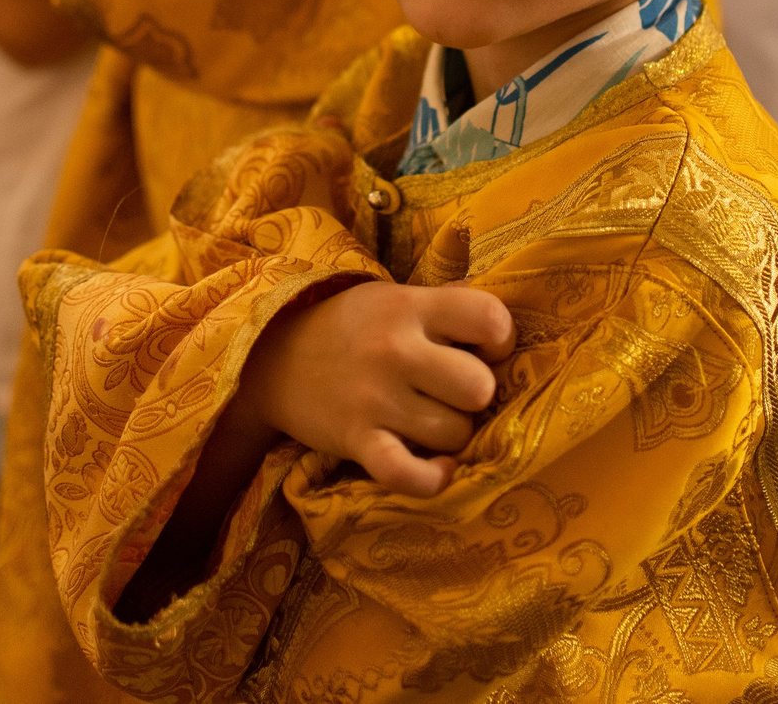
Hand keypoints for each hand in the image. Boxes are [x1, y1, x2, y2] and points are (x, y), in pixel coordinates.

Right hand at [239, 280, 514, 496]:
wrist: (271, 356)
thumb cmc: (351, 326)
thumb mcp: (396, 298)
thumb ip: (447, 307)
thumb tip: (506, 329)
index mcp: (411, 307)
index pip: (488, 317)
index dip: (499, 339)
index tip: (483, 349)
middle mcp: (396, 351)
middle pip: (479, 388)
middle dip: (476, 396)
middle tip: (453, 392)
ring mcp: (375, 398)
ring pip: (454, 434)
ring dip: (453, 435)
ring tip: (432, 421)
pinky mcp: (357, 440)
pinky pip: (408, 475)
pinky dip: (432, 479)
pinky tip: (438, 469)